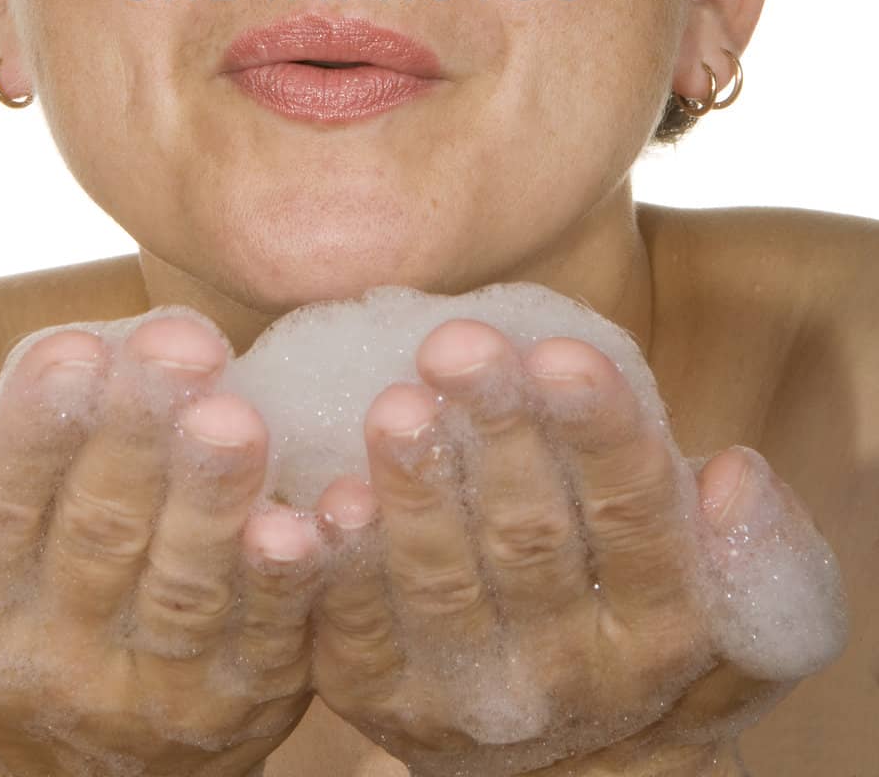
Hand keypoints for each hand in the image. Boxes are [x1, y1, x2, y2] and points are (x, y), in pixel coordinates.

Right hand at [0, 316, 323, 776]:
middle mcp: (57, 653)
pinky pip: (269, 641)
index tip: (73, 350)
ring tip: (239, 420)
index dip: (34, 429)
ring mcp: (153, 685)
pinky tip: (305, 521)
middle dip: (139, 434)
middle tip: (182, 349)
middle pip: (100, 533)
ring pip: (185, 587)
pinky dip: (289, 585)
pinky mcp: (241, 700)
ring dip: (214, 501)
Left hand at [312, 319, 804, 775]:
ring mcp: (471, 692)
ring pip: (442, 586)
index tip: (564, 353)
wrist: (555, 764)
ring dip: (416, 491)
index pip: (635, 520)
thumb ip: (748, 548)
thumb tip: (735, 476)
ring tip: (396, 405)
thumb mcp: (722, 604)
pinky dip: (344, 564)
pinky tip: (331, 495)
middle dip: (496, 434)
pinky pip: (357, 629)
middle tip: (461, 345)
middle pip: (531, 540)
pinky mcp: (382, 697)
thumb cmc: (631, 621)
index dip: (599, 434)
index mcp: (658, 629)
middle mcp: (568, 673)